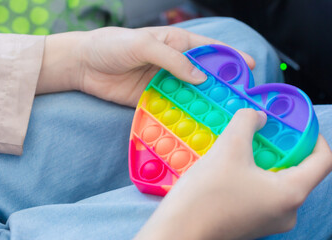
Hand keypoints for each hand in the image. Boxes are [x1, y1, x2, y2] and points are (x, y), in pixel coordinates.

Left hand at [36, 27, 254, 106]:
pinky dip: (182, 115)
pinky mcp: (151, 99)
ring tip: (220, 116)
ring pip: (189, 94)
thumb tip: (201, 77)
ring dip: (202, 104)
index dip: (229, 57)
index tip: (248, 68)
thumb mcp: (144, 44)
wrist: (83, 65)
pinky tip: (193, 124)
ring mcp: (163, 83)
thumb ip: (173, 60)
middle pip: (203, 75)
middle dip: (220, 86)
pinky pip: (171, 107)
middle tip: (237, 101)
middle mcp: (173, 64)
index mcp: (175, 43)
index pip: (209, 49)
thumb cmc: (112, 45)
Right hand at [135, 109, 331, 239]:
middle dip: (279, 146)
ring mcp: (269, 219)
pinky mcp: (253, 221)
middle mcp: (286, 211)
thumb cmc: (206, 195)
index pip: (322, 160)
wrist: (179, 229)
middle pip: (297, 170)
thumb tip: (257, 117)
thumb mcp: (228, 147)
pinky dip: (252, 174)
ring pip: (277, 180)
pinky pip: (262, 192)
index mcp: (291, 193)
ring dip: (262, 159)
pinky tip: (230, 167)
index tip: (296, 125)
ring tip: (240, 147)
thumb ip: (247, 122)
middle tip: (260, 131)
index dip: (312, 137)